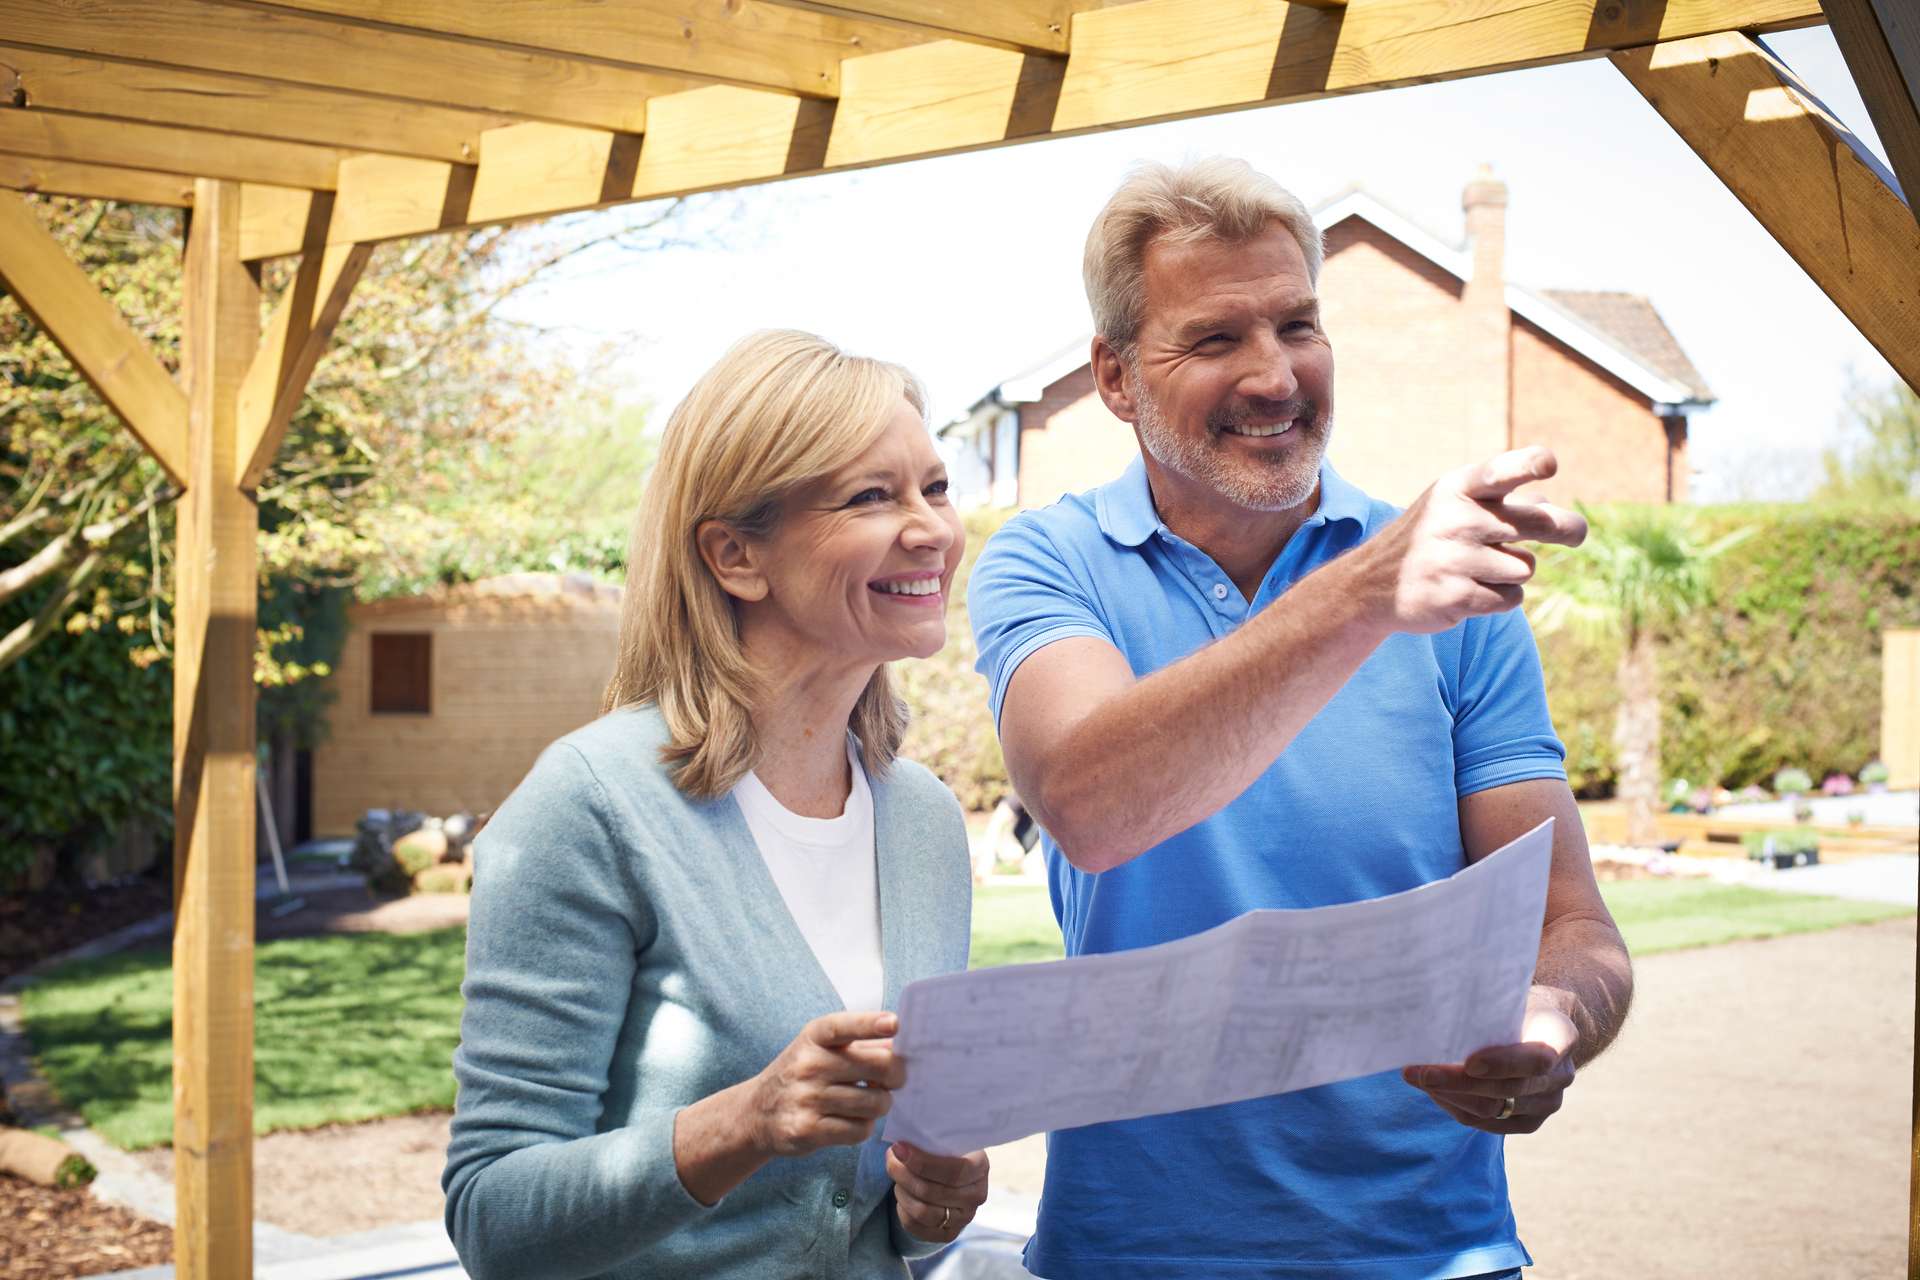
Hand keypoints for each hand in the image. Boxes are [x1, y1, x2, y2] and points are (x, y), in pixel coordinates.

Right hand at [744, 1011, 904, 1157]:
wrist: (758, 1113)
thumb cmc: (803, 1075)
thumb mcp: (821, 1048)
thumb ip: (861, 1043)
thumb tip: (899, 1046)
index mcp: (814, 1036)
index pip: (844, 1026)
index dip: (870, 1024)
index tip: (894, 1024)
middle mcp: (809, 1064)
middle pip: (878, 1067)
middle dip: (896, 1076)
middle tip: (893, 1081)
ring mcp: (806, 1098)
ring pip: (874, 1102)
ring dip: (880, 1105)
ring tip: (869, 1102)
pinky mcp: (807, 1130)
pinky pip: (859, 1130)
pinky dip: (864, 1127)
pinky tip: (853, 1121)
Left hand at [888, 1141, 988, 1242]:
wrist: (953, 1175)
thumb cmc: (945, 1152)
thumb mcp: (945, 1139)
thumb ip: (929, 1138)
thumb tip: (900, 1144)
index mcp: (980, 1167)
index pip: (953, 1171)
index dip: (922, 1163)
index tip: (899, 1148)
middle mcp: (976, 1195)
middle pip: (932, 1191)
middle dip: (904, 1174)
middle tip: (891, 1159)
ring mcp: (964, 1218)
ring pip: (922, 1211)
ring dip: (902, 1191)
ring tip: (896, 1177)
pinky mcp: (948, 1234)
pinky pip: (916, 1227)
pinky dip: (903, 1210)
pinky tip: (902, 1194)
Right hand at [1348, 447, 1586, 634]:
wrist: (1372, 584)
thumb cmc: (1431, 537)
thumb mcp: (1457, 506)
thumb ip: (1505, 503)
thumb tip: (1552, 510)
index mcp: (1457, 488)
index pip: (1499, 472)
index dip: (1528, 466)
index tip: (1549, 466)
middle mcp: (1455, 519)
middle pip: (1537, 524)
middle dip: (1566, 530)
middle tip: (1577, 534)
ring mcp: (1453, 559)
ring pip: (1526, 568)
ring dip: (1513, 572)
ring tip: (1479, 569)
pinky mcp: (1455, 596)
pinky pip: (1511, 598)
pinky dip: (1501, 598)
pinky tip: (1471, 591)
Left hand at [1401, 987, 1579, 1133]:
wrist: (1539, 1025)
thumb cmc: (1514, 1004)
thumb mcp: (1509, 996)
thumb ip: (1488, 1011)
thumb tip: (1434, 1017)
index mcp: (1561, 1037)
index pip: (1536, 1059)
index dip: (1502, 1064)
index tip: (1468, 1062)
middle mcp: (1561, 1075)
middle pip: (1507, 1089)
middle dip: (1457, 1082)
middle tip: (1417, 1071)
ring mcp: (1548, 1103)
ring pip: (1493, 1110)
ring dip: (1450, 1096)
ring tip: (1418, 1079)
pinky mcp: (1530, 1122)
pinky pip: (1488, 1124)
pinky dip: (1457, 1107)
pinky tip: (1434, 1091)